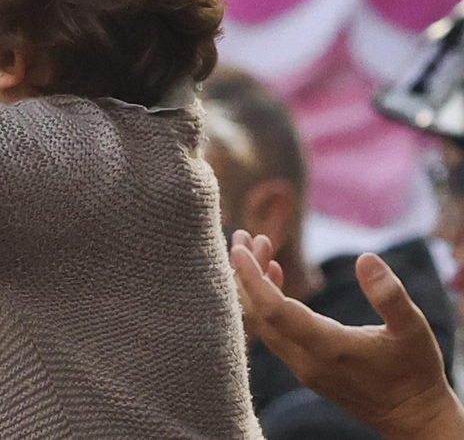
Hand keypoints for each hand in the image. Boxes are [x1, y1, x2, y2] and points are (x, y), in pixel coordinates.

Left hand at [231, 231, 463, 439]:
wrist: (414, 419)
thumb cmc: (415, 372)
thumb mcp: (413, 330)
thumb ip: (389, 296)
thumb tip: (366, 258)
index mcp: (327, 348)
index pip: (273, 310)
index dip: (252, 278)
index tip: (239, 248)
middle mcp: (305, 360)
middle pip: (258, 314)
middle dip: (244, 273)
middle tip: (243, 236)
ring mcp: (302, 367)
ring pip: (262, 323)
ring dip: (254, 285)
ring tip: (259, 246)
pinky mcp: (304, 368)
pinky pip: (273, 331)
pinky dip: (266, 301)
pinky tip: (275, 275)